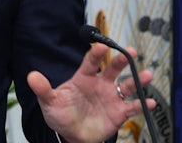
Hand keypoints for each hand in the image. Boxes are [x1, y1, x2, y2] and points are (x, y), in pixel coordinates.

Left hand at [27, 43, 154, 142]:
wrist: (72, 135)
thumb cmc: (61, 114)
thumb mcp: (49, 101)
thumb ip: (43, 89)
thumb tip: (31, 76)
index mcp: (83, 78)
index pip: (90, 62)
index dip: (96, 54)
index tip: (102, 46)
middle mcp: (100, 84)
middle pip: (112, 69)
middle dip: (122, 60)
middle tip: (130, 51)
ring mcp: (111, 97)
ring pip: (127, 86)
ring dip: (138, 80)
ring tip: (147, 74)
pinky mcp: (119, 112)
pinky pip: (132, 107)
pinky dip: (142, 104)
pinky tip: (150, 102)